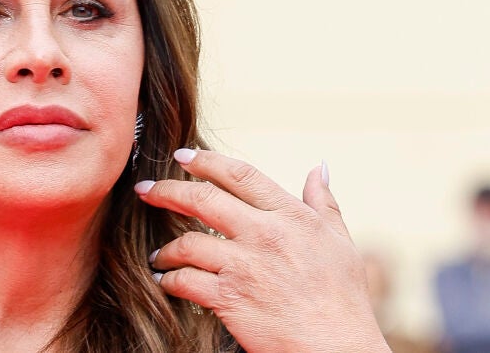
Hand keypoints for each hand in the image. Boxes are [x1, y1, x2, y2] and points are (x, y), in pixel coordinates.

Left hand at [135, 149, 389, 352]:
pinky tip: (164, 280)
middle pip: (202, 199)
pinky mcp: (229, 298)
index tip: (182, 156)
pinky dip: (169, 279)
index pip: (240, 174)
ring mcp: (244, 266)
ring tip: (159, 255)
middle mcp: (264, 234)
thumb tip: (318, 167)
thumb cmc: (343, 299)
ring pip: (188, 242)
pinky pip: (185, 281)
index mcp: (290, 216)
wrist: (337, 348)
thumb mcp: (341, 242)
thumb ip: (324, 202)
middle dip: (166, 191)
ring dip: (167, 248)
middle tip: (145, 190)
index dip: (206, 161)